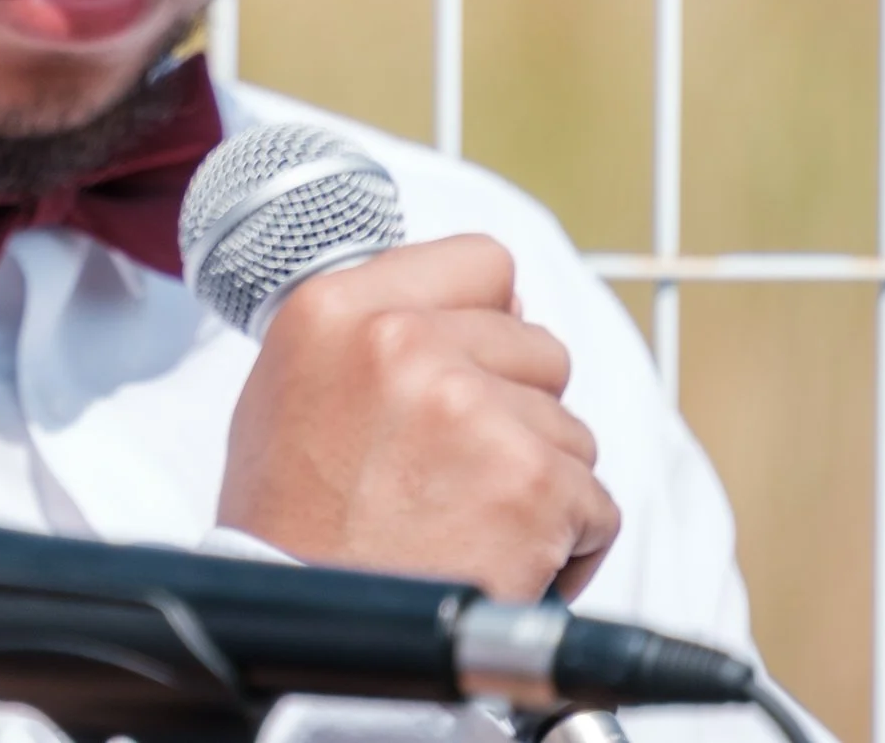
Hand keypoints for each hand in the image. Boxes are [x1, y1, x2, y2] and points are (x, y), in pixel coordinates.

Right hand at [215, 235, 620, 601]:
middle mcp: (403, 340)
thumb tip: (480, 306)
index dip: (488, 319)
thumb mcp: (292, 385)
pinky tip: (500, 558)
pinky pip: (594, 504)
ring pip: (570, 428)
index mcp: (337, 308)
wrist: (299, 622)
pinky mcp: (530, 480)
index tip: (471, 366)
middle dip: (516, 409)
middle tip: (454, 468)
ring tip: (466, 521)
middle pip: (539, 347)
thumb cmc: (290, 520)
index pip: (482, 262)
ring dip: (538, 478)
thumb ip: (372, 330)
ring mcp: (472, 407)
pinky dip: (565, 542)